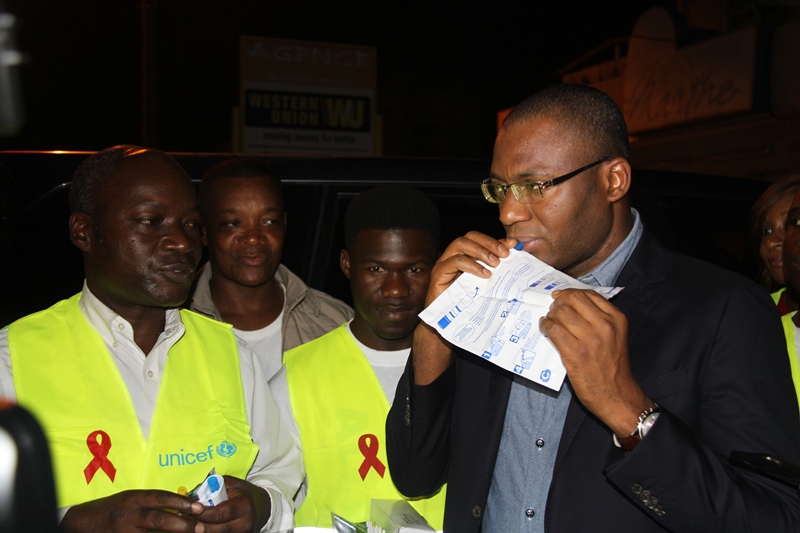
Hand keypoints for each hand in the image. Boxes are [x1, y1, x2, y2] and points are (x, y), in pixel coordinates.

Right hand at [59, 489, 203, 532]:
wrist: (81, 523)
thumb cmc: (111, 510)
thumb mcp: (130, 500)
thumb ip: (151, 503)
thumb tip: (181, 507)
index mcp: (133, 498)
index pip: (160, 498)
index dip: (181, 502)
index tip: (199, 507)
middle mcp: (128, 514)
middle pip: (158, 519)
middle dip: (182, 524)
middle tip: (200, 528)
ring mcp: (123, 531)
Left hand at [194, 476, 270, 532]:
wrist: (262, 506)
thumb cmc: (243, 493)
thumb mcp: (232, 484)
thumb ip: (214, 486)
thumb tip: (193, 493)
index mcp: (244, 504)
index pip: (220, 513)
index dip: (202, 514)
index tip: (188, 510)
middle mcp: (246, 522)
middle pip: (218, 530)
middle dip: (198, 526)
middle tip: (183, 520)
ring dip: (201, 532)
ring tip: (189, 526)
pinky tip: (199, 529)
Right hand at [413, 232, 515, 384]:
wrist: (449, 325)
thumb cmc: (468, 305)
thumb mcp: (486, 285)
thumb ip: (495, 270)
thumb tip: (514, 257)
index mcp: (465, 256)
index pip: (479, 239)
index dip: (495, 239)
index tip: (513, 245)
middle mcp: (453, 256)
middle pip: (470, 237)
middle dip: (489, 243)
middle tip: (504, 254)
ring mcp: (444, 264)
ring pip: (460, 244)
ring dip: (481, 251)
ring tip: (495, 263)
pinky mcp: (438, 274)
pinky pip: (454, 262)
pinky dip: (471, 264)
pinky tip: (484, 274)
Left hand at [539, 288, 651, 436]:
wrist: (617, 395)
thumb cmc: (613, 366)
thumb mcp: (616, 336)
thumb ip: (600, 319)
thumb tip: (571, 304)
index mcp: (616, 319)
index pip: (588, 294)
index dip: (570, 293)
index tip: (561, 296)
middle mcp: (605, 326)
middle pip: (573, 300)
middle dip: (559, 302)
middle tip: (553, 309)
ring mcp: (590, 339)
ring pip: (561, 313)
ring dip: (551, 315)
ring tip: (549, 320)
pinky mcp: (575, 353)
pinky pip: (553, 330)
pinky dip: (545, 326)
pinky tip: (545, 328)